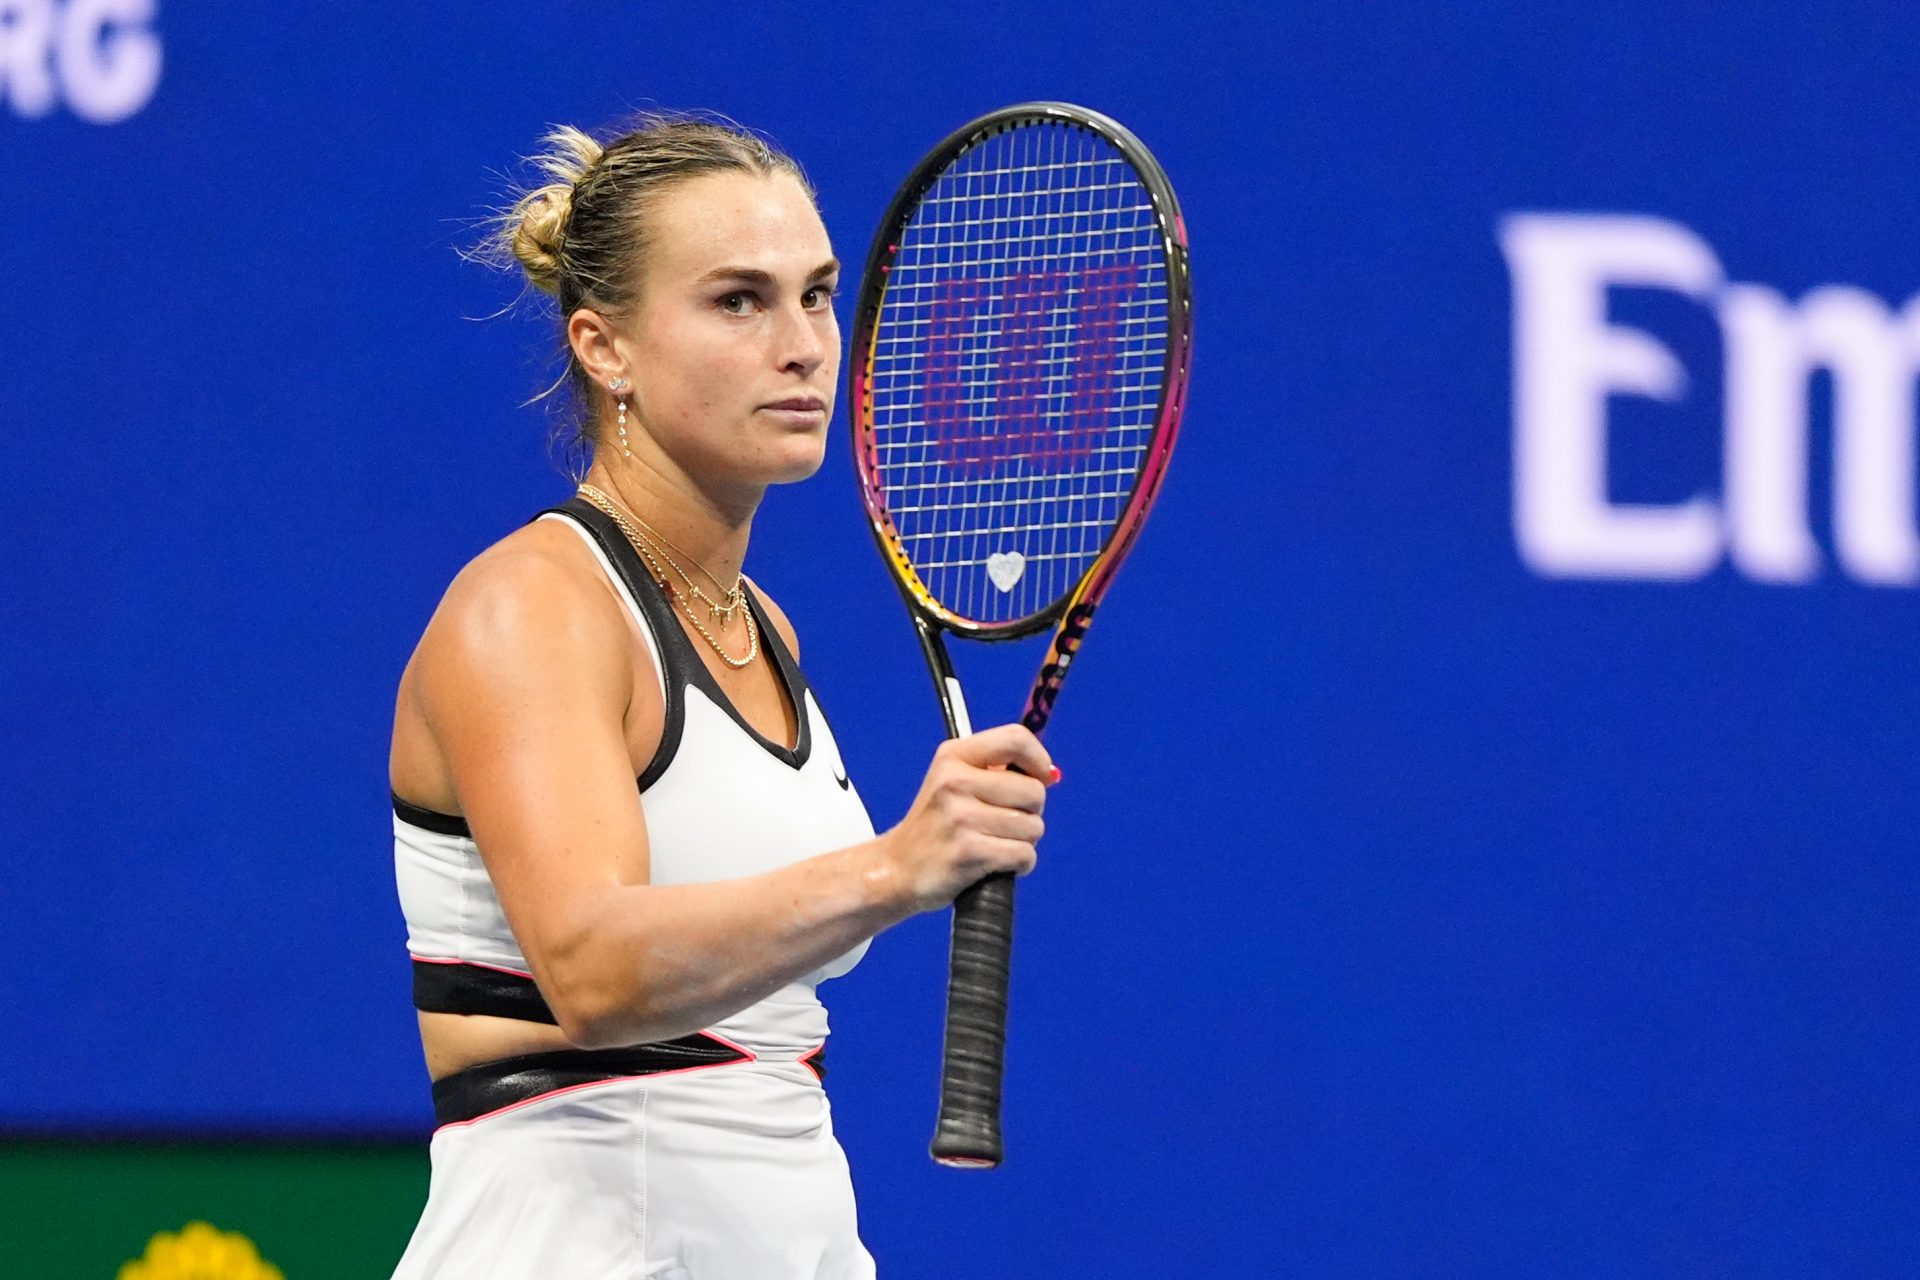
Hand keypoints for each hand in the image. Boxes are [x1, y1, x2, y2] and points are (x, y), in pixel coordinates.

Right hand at [879, 725, 1057, 914]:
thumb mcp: (954, 782)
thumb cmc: (938, 825)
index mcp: (953, 756)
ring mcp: (960, 818)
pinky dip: (1020, 864)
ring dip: (1024, 842)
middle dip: (1030, 812)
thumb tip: (1051, 774)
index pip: (1015, 739)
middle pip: (1034, 791)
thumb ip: (999, 771)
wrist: (897, 869)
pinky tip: (996, 864)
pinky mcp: (969, 853)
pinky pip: (1025, 854)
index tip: (1041, 778)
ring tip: (993, 844)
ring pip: (1034, 827)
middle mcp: (955, 781)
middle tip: (1003, 823)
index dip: (1038, 759)